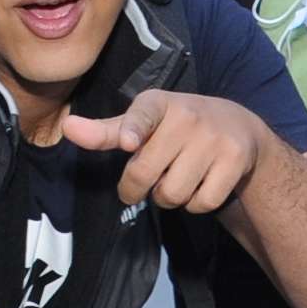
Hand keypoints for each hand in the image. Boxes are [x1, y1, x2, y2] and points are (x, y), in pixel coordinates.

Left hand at [50, 93, 269, 215]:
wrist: (238, 126)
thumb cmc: (177, 126)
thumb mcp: (144, 122)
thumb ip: (106, 132)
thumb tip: (68, 128)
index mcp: (159, 102)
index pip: (143, 116)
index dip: (134, 130)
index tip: (128, 142)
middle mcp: (188, 116)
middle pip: (145, 174)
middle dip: (137, 188)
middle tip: (144, 182)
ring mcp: (214, 138)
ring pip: (172, 194)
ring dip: (167, 197)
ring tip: (176, 177)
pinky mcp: (235, 160)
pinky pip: (201, 203)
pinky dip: (195, 204)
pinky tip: (200, 183)